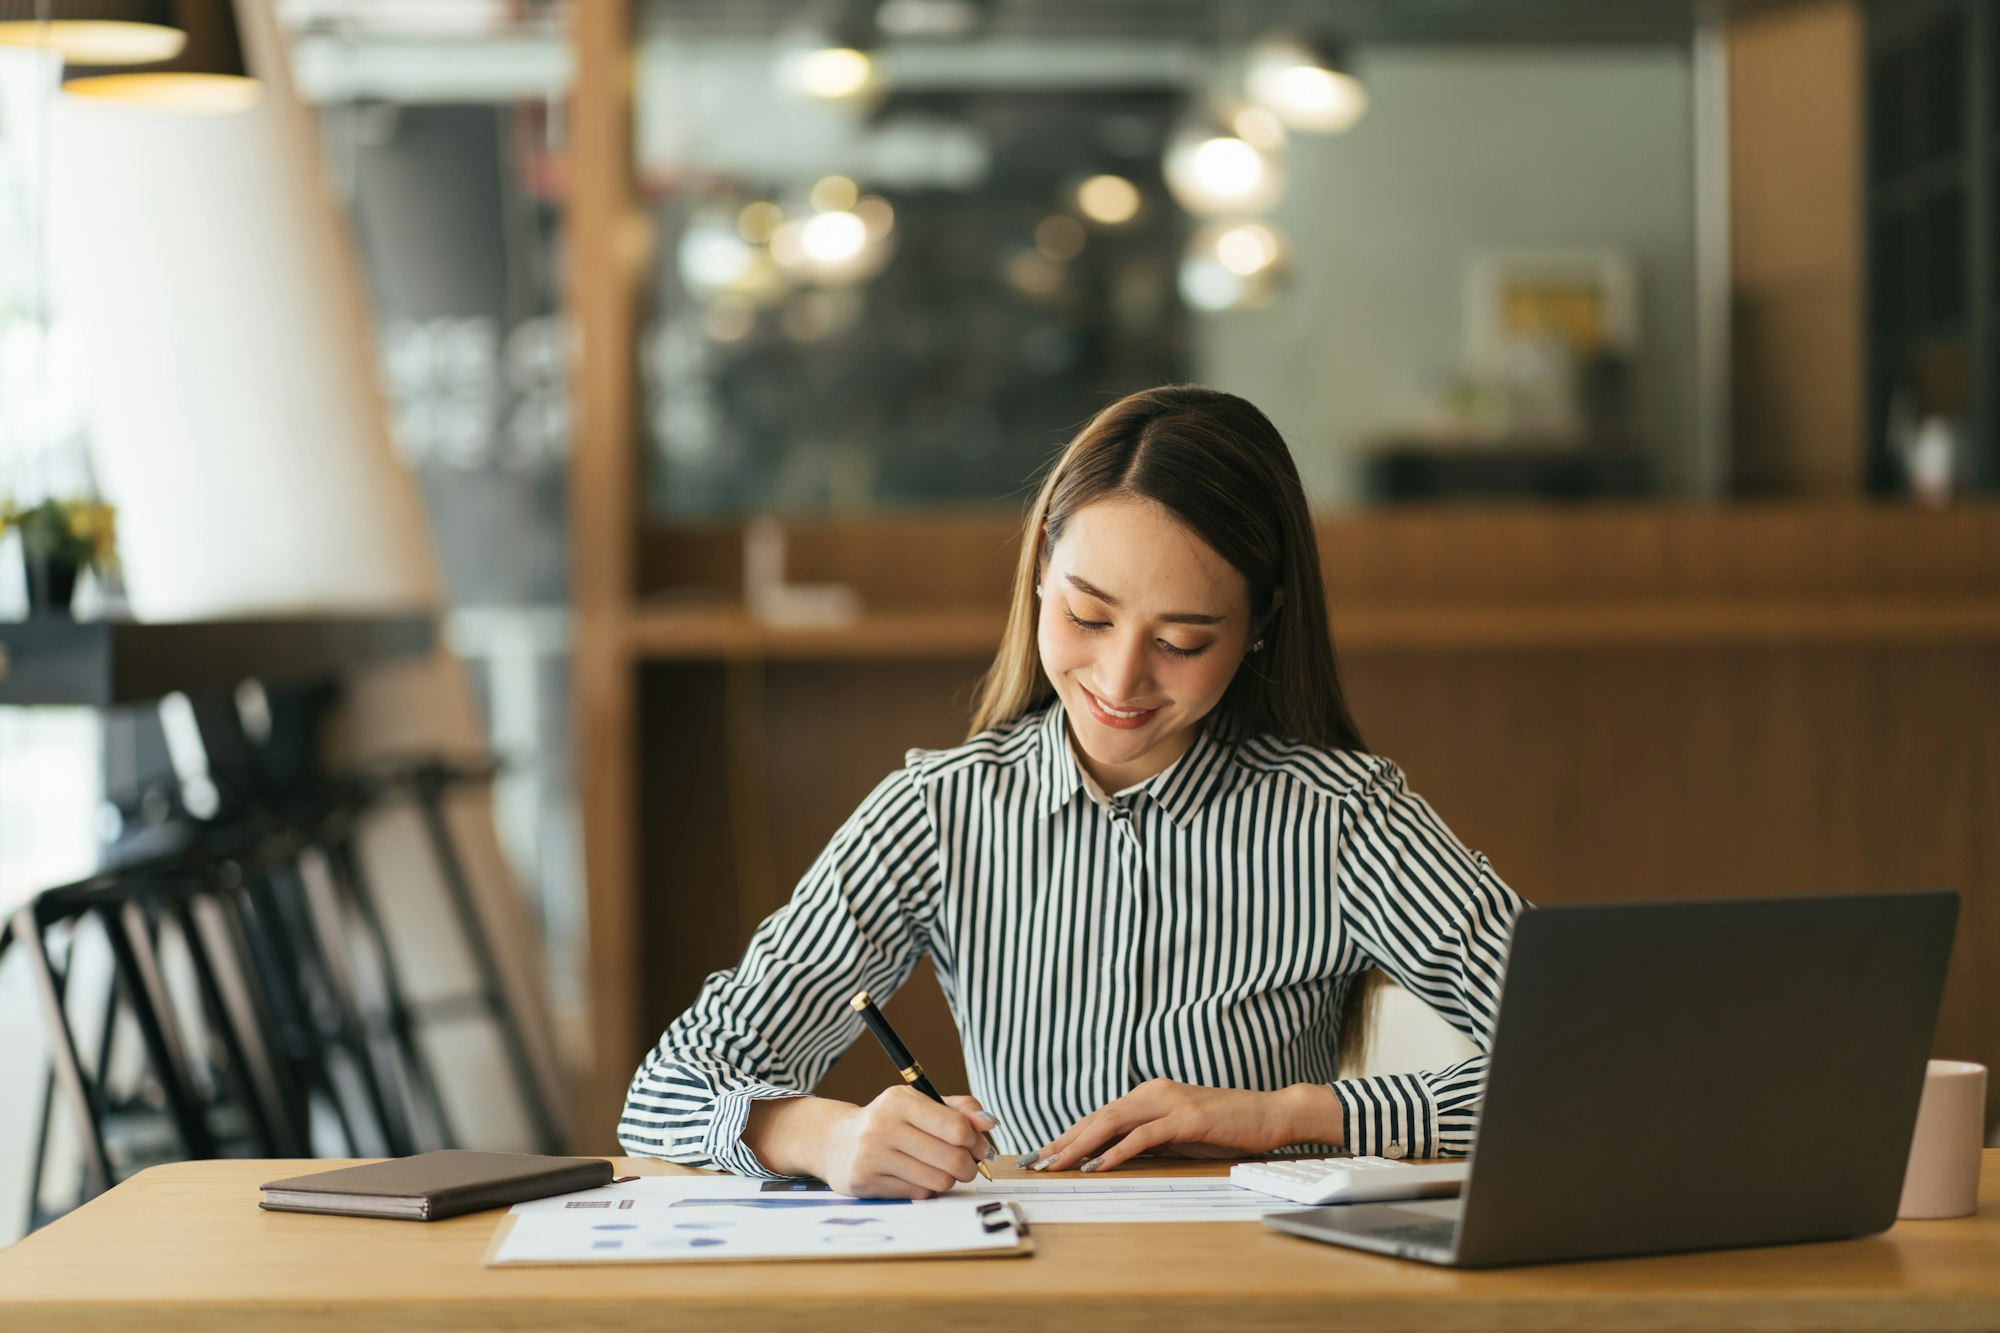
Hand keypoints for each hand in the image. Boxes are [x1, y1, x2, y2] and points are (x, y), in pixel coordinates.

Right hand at [816, 1087, 998, 1197]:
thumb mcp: (920, 1105)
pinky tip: (916, 1178)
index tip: (981, 1148)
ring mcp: (871, 1156)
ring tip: (940, 1170)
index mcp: (900, 1100)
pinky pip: (918, 1194)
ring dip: (947, 1179)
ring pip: (938, 1181)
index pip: (956, 1127)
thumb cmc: (889, 1122)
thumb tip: (990, 1123)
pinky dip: (926, 1190)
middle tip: (967, 1166)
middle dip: (968, 1166)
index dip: (977, 1142)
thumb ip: (959, 1110)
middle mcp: (883, 1126)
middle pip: (952, 1158)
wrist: (836, 1142)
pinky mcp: (865, 1182)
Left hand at [1021, 1079, 1328, 1172]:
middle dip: (1063, 1141)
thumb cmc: (1225, 1127)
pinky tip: (1099, 1165)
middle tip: (1036, 1161)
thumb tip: (1112, 1157)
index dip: (1067, 1134)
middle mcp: (1153, 1093)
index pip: (1098, 1115)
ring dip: (1080, 1145)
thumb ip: (1147, 1139)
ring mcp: (1168, 1103)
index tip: (1042, 1153)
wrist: (1269, 1114)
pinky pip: (1143, 1136)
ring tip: (1057, 1164)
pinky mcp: (1186, 1118)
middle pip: (1097, 1117)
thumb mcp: (1178, 1134)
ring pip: (1112, 1122)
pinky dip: (1117, 1151)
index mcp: (1148, 1094)